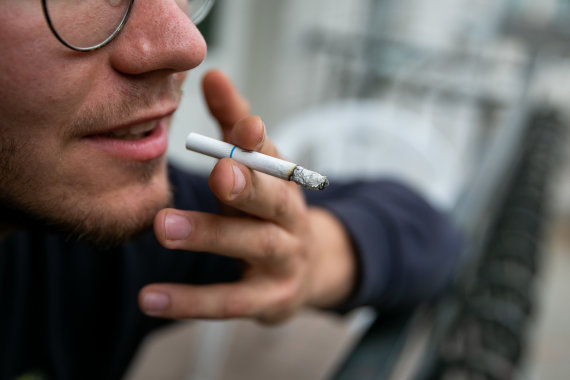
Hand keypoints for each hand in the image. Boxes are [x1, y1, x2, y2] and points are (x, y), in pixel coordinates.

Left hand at [139, 70, 355, 323]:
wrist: (306, 267)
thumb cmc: (266, 210)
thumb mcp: (256, 170)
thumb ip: (234, 126)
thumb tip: (212, 73)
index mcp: (284, 182)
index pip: (273, 157)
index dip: (259, 142)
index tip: (244, 125)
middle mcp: (290, 218)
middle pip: (273, 200)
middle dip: (247, 186)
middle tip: (218, 173)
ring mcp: (285, 260)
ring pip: (253, 245)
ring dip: (211, 235)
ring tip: (162, 227)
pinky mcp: (271, 300)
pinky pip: (232, 301)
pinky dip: (192, 300)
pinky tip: (149, 299)